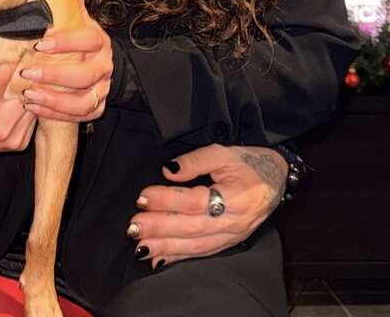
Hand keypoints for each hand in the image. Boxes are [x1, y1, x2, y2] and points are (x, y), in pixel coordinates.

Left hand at [20, 0, 111, 121]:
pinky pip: (80, 116)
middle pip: (85, 75)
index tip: (38, 43)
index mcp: (100, 42)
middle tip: (27, 72)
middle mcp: (105, 66)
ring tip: (28, 95)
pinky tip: (33, 108)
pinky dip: (55, 114)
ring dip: (54, 100)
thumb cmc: (79, 39)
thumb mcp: (77, 20)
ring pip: (84, 101)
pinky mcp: (98, 108)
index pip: (88, 40)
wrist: (97, 64)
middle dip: (54, 75)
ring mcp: (103, 89)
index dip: (65, 42)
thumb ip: (71, 4)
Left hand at [129, 144, 287, 268]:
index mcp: (235, 196)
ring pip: (197, 245)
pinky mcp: (230, 242)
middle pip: (193, 227)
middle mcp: (234, 221)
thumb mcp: (224, 152)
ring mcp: (232, 235)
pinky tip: (160, 261)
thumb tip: (168, 170)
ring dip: (166, 247)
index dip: (168, 200)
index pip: (196, 201)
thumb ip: (195, 161)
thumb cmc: (250, 163)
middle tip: (134, 227)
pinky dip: (180, 259)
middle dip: (161, 228)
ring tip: (141, 248)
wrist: (278, 178)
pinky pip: (203, 253)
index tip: (143, 197)